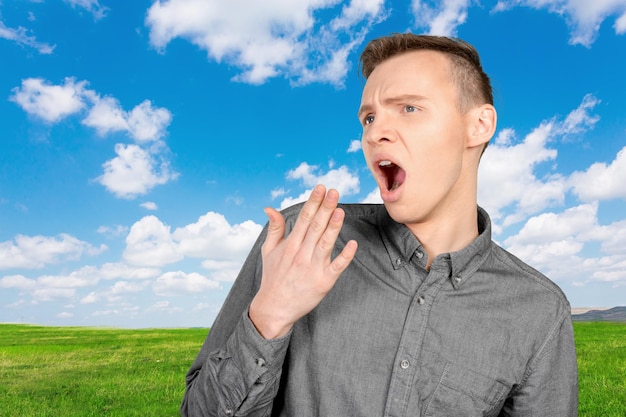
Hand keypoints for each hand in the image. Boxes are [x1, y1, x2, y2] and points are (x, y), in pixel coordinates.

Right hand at [249, 185, 357, 338]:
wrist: (274, 308)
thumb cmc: (273, 278)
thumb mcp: (268, 251)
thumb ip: (274, 228)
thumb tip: (270, 207)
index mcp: (290, 245)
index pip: (304, 218)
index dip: (313, 202)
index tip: (321, 188)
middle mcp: (302, 254)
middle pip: (316, 226)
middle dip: (325, 208)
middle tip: (334, 191)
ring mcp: (313, 268)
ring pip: (326, 243)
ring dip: (334, 227)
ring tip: (340, 210)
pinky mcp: (324, 282)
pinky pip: (336, 267)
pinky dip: (345, 256)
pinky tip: (352, 244)